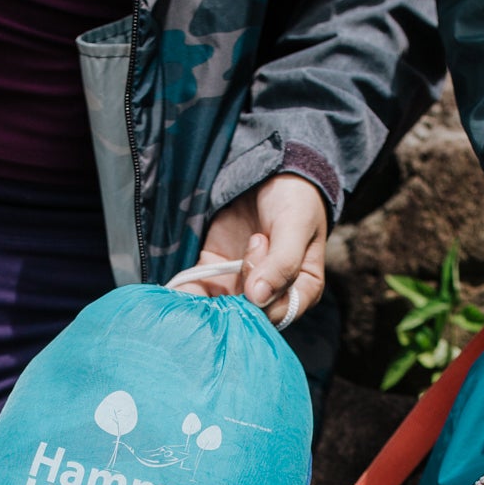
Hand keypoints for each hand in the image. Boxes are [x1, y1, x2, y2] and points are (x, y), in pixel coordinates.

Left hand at [179, 173, 328, 325]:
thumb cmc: (295, 198)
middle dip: (241, 287)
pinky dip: (190, 294)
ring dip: (212, 298)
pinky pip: (202, 292)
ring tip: (220, 262)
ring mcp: (243, 284)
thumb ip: (282, 263)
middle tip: (253, 240)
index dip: (265, 295)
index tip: (261, 250)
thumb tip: (258, 298)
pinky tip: (181, 291)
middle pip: (250, 313)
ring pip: (224, 308)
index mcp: (302, 290)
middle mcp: (273, 294)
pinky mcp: (218, 272)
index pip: (280, 313)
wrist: (272, 171)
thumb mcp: (295, 225)